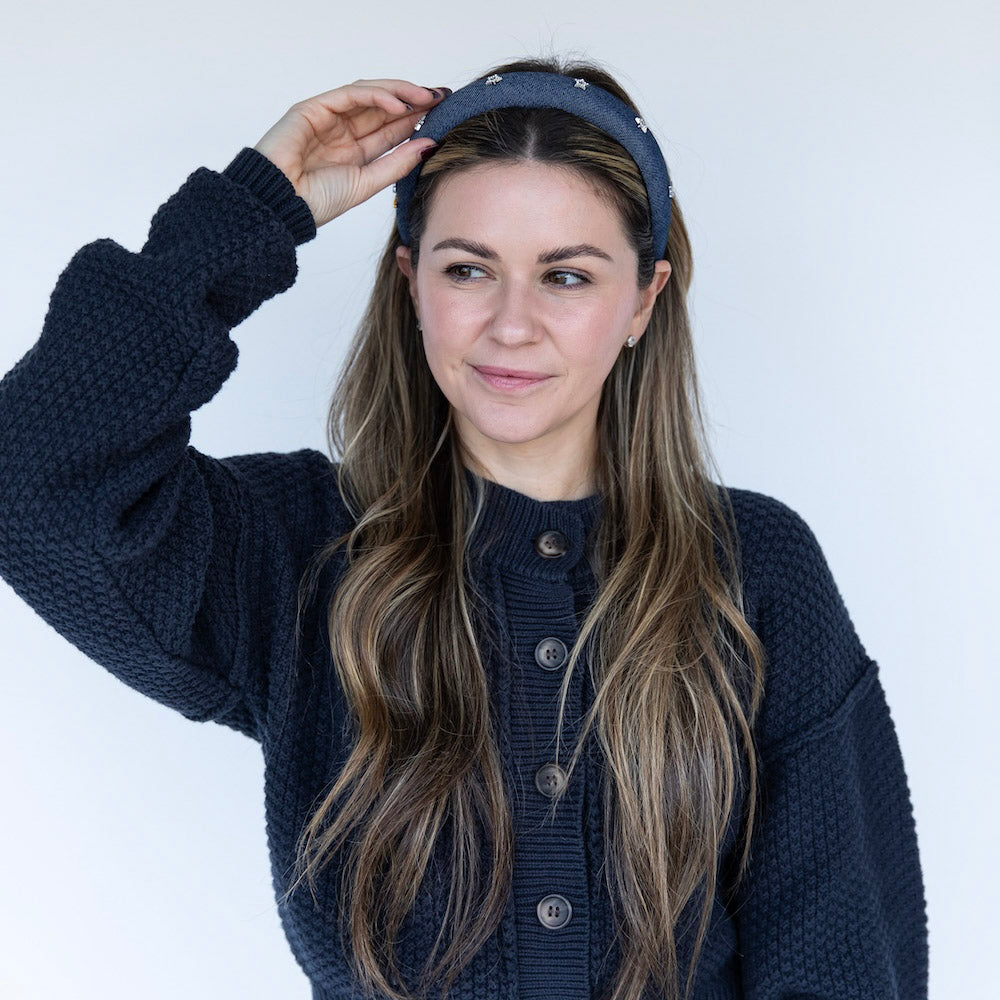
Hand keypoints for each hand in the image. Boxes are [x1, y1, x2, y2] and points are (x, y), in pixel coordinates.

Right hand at [252, 79, 446, 227]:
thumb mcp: (367, 183)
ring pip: (370, 95)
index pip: (390, 128)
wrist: (282, 205)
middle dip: (414, 100)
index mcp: (354, 151)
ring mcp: (328, 117)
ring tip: (427, 97)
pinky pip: (351, 94)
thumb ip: (397, 164)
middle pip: (384, 107)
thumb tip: (429, 145)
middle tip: (442, 97)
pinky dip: (377, 95)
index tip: (445, 115)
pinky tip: (400, 104)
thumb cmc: (317, 202)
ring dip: (400, 93)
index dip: (417, 119)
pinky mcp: (313, 108)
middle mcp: (342, 131)